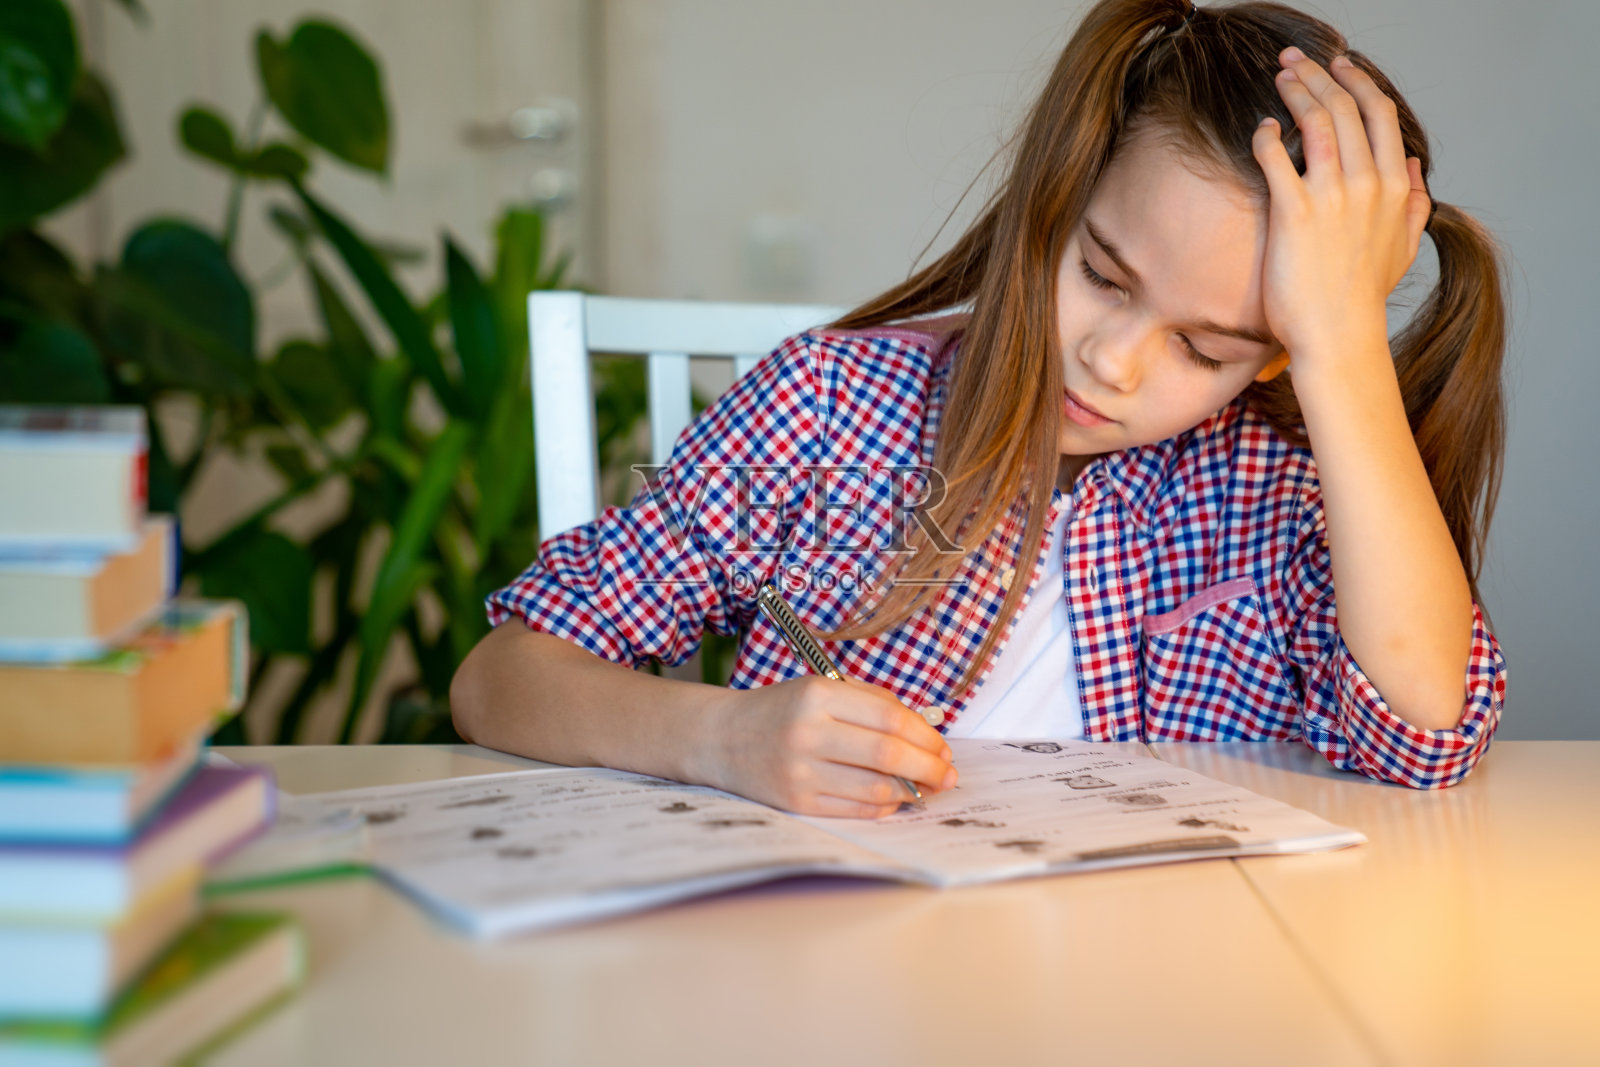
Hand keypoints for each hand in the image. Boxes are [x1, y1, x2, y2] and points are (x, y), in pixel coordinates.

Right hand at [707, 676, 957, 817]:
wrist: (721, 738)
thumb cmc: (781, 710)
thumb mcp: (821, 688)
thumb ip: (871, 703)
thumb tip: (925, 731)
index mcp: (818, 696)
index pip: (890, 718)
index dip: (926, 736)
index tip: (943, 747)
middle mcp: (808, 733)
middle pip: (889, 754)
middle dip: (929, 767)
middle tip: (948, 774)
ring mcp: (800, 771)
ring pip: (876, 787)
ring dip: (912, 791)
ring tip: (926, 788)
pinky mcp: (796, 802)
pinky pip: (856, 809)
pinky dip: (884, 805)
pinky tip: (894, 798)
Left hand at [1252, 47, 1432, 366]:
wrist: (1338, 335)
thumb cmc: (1363, 297)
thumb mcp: (1402, 247)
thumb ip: (1412, 202)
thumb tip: (1413, 165)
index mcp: (1393, 185)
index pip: (1380, 114)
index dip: (1358, 82)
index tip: (1339, 66)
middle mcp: (1366, 183)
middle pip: (1345, 107)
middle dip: (1318, 75)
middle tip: (1294, 60)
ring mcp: (1331, 196)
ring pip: (1317, 121)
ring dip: (1296, 91)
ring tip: (1278, 76)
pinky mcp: (1293, 213)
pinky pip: (1277, 158)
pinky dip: (1268, 135)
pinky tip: (1261, 129)